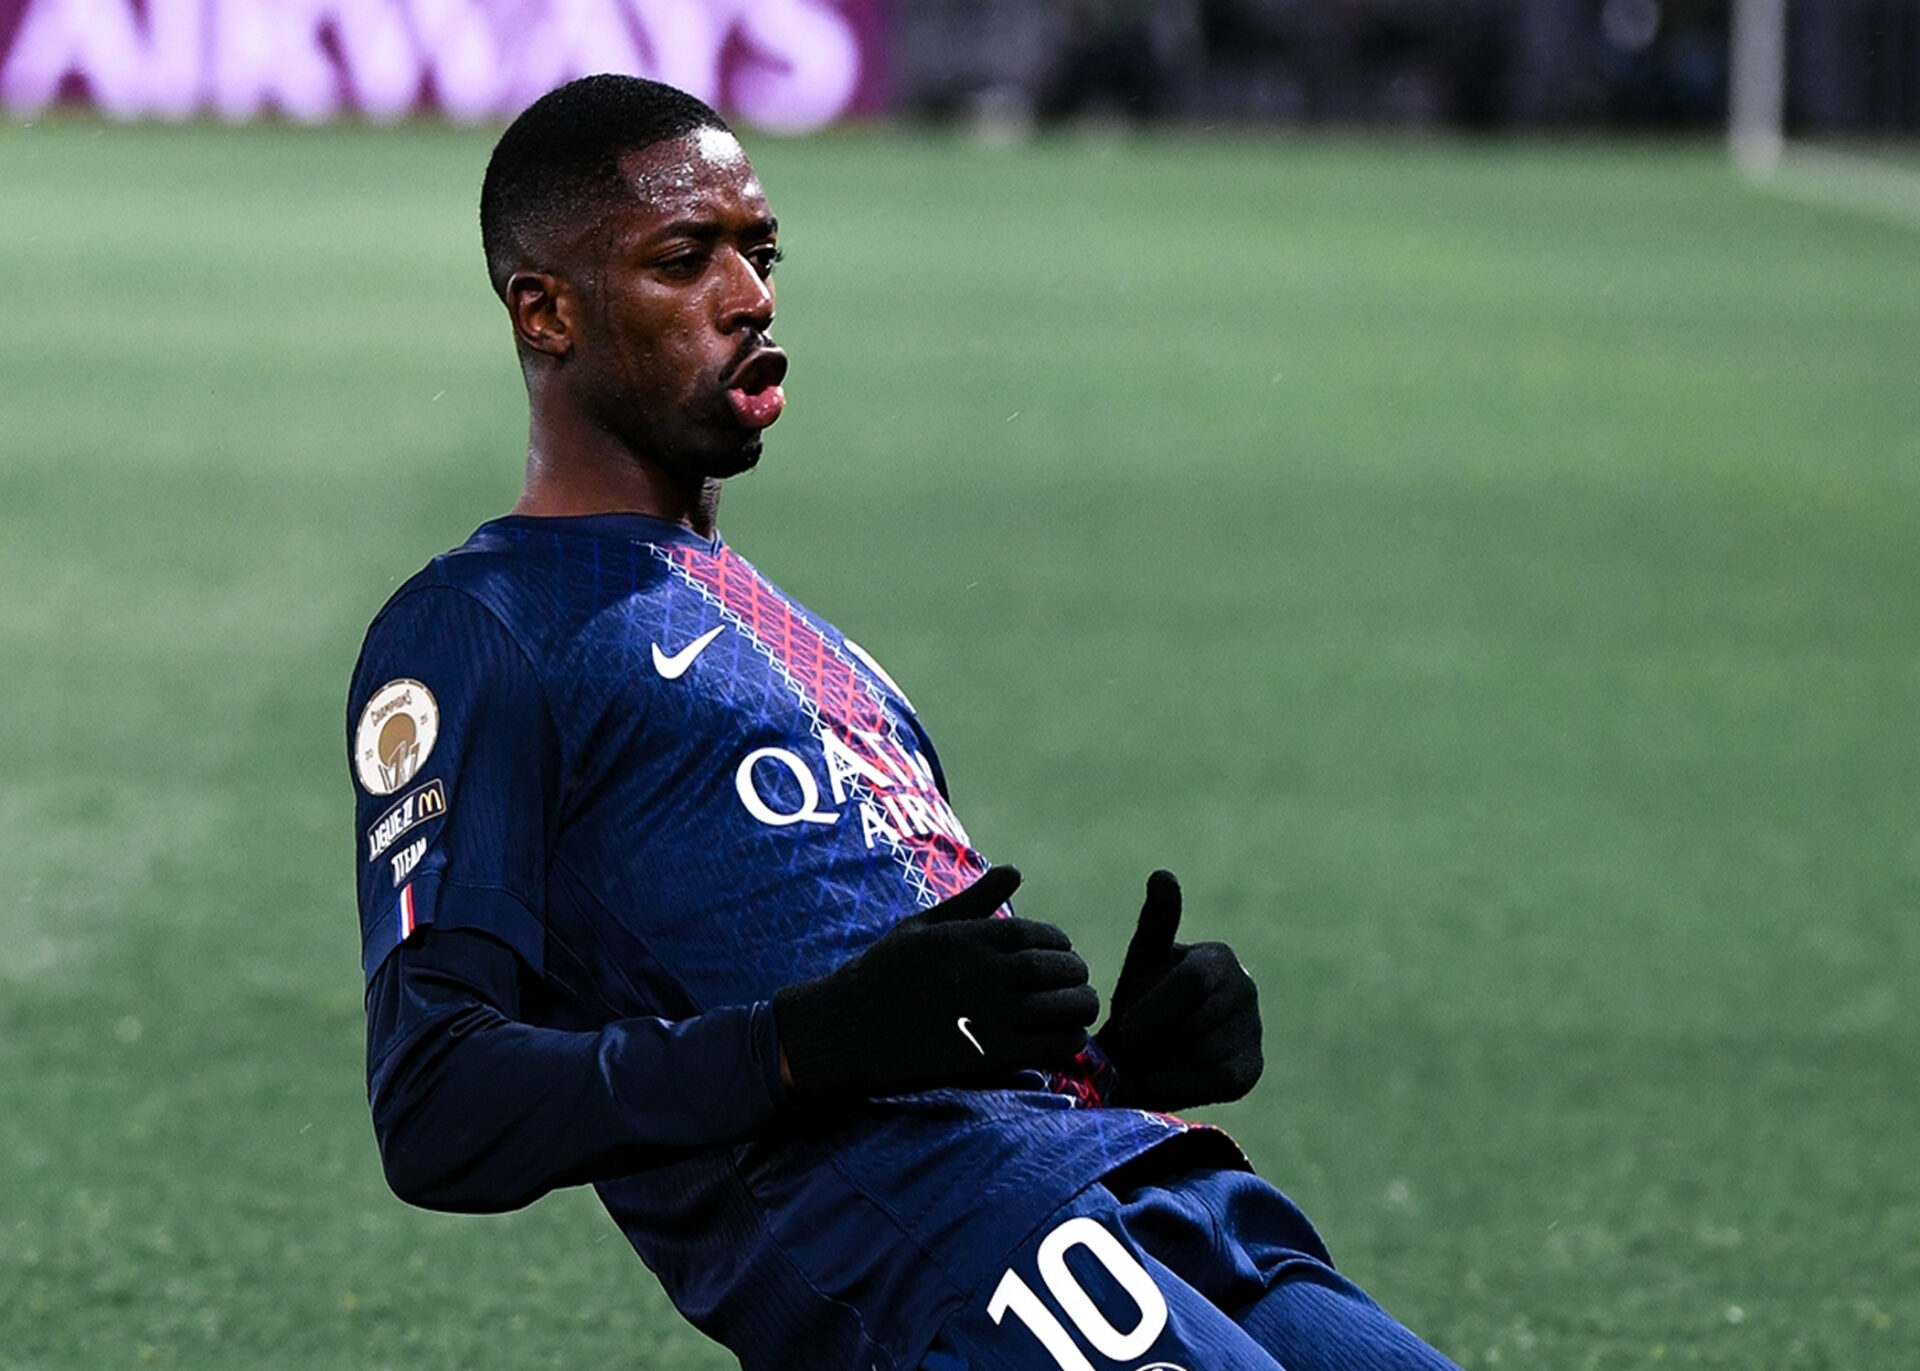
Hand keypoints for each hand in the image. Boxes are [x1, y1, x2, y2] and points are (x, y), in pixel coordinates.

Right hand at [773, 866, 1098, 1100]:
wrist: (846, 1029)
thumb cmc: (882, 974)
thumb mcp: (923, 926)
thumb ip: (974, 901)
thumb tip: (1015, 870)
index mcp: (970, 938)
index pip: (1040, 936)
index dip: (1059, 945)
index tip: (1060, 954)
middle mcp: (984, 973)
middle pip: (1057, 969)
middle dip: (1074, 975)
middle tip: (1076, 981)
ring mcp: (989, 1015)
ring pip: (1061, 1007)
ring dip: (1079, 1006)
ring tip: (1079, 1008)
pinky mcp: (989, 1055)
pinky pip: (1050, 1045)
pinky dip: (1069, 1040)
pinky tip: (1066, 1038)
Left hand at [1094, 870, 1262, 1110]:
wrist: (1141, 1055)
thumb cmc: (1139, 1004)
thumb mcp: (1141, 964)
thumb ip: (1155, 924)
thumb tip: (1163, 874)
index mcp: (1218, 957)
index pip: (1193, 982)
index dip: (1154, 1011)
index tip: (1125, 1030)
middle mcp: (1246, 988)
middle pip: (1195, 1023)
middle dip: (1156, 1040)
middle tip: (1137, 1044)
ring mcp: (1253, 1029)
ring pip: (1204, 1055)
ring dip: (1166, 1064)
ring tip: (1152, 1056)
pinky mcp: (1252, 1068)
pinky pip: (1218, 1082)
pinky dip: (1183, 1086)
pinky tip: (1165, 1078)